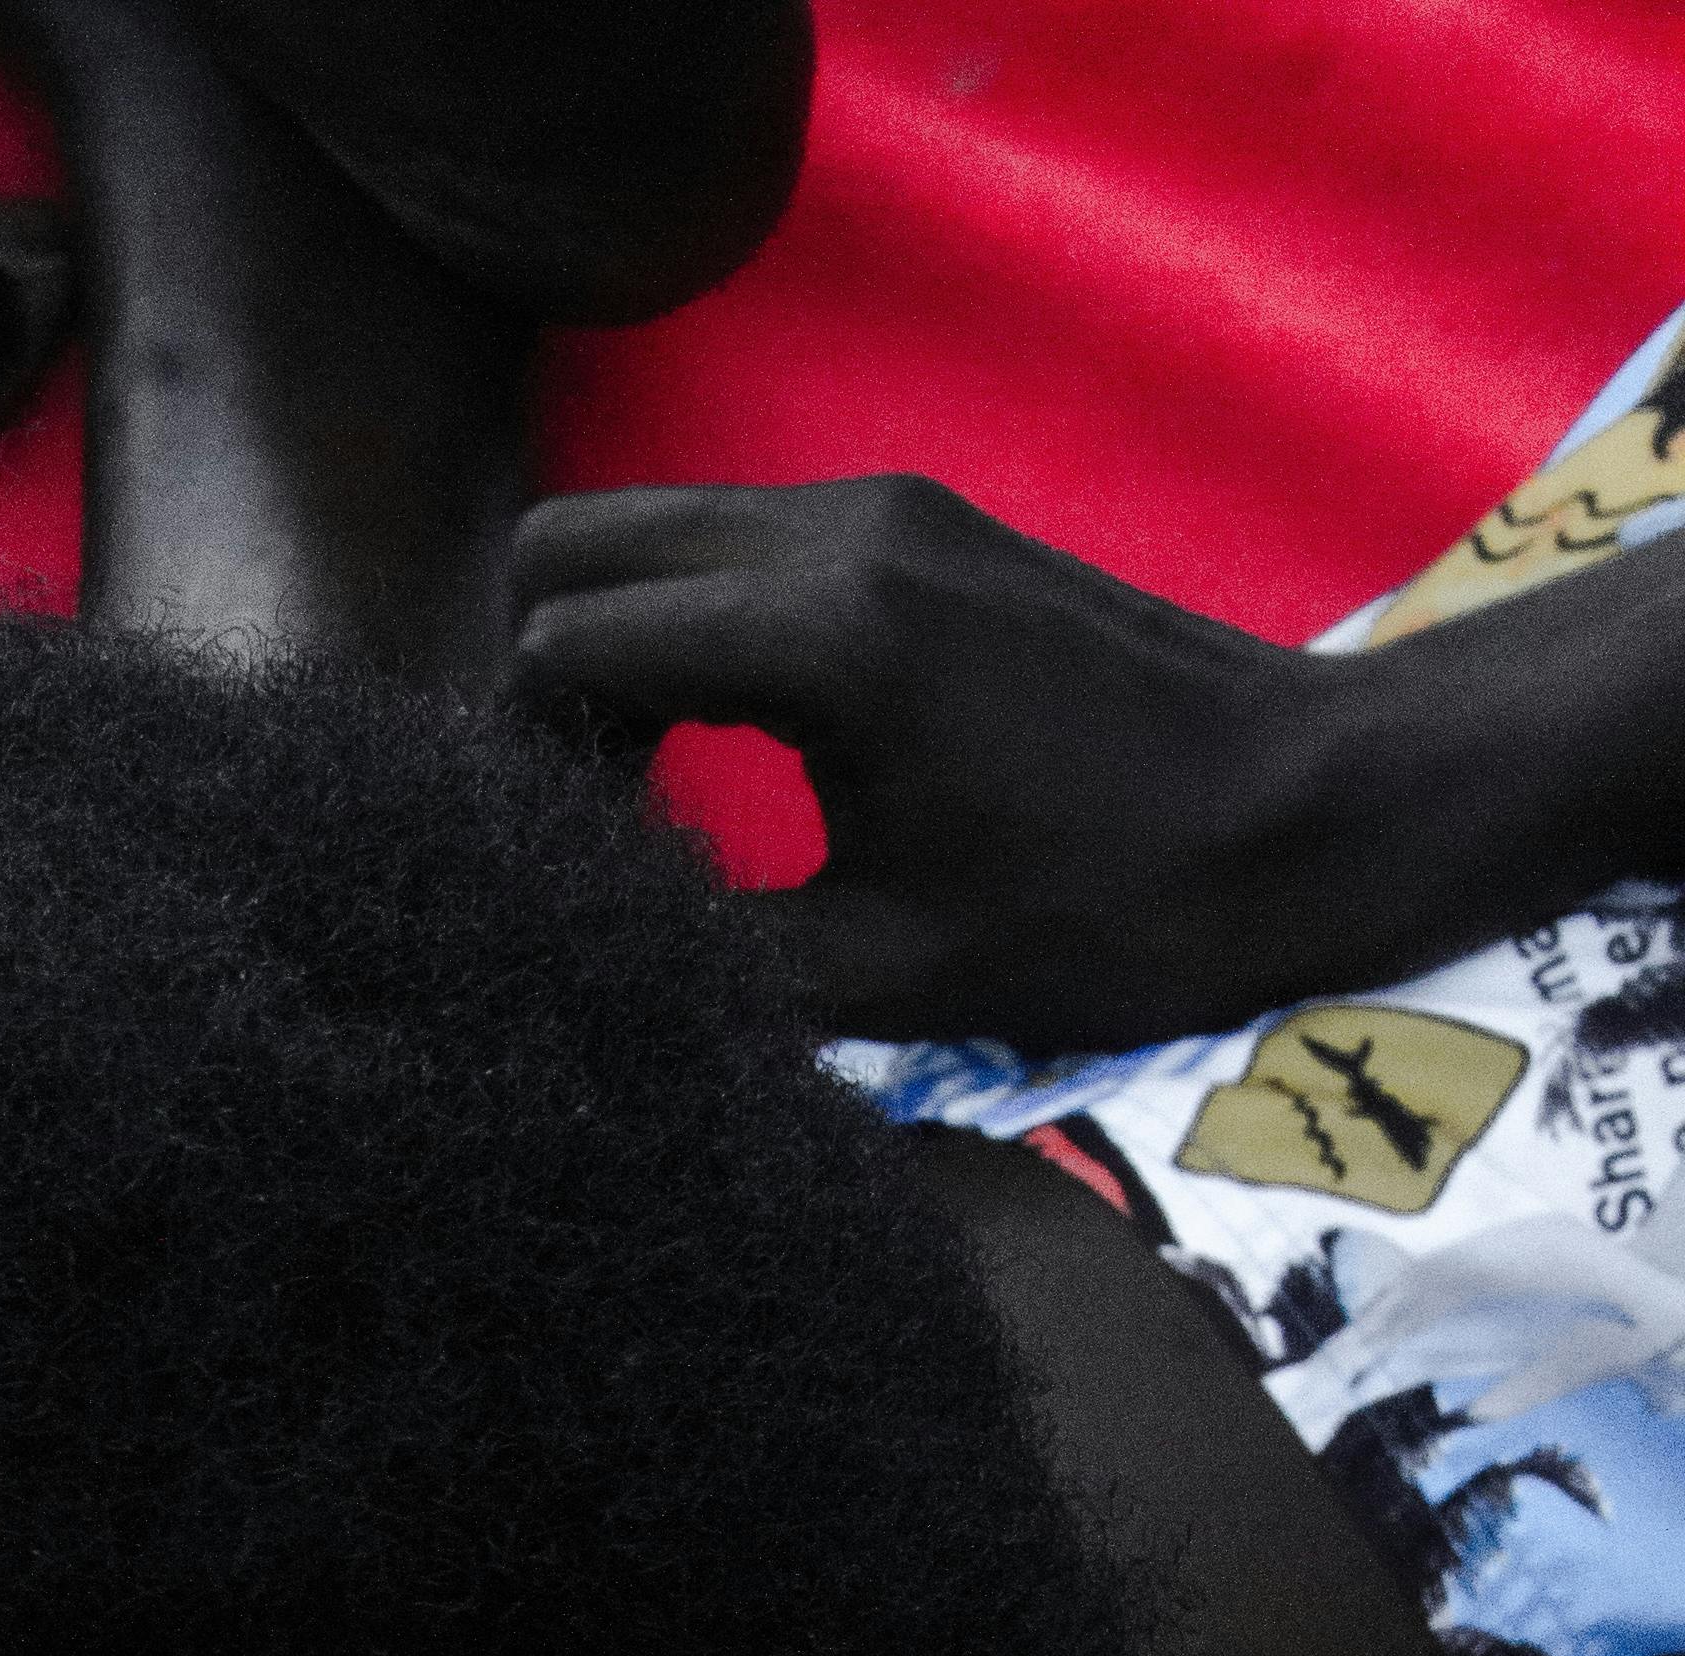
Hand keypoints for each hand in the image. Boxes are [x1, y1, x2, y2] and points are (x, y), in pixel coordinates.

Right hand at [508, 474, 1358, 1048]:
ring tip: (651, 786)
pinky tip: (737, 747)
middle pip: (576, 545)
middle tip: (585, 807)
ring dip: (616, 643)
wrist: (1307, 815)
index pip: (563, 641)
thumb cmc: (1114, 911)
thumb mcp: (887, 972)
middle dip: (542, 674)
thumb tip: (582, 951)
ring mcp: (890, 509)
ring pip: (652, 530)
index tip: (558, 859)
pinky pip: (742, 544)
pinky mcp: (927, 525)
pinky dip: (694, 626)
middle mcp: (842, 529)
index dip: (523, 758)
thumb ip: (707, 949)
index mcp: (823, 634)